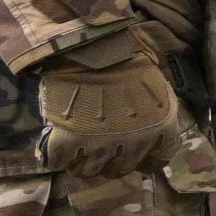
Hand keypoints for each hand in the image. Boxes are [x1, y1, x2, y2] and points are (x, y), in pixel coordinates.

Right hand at [37, 43, 177, 177]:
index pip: (156, 160)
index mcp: (160, 128)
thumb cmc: (128, 57)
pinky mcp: (67, 142)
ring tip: (75, 148)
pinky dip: (55, 156)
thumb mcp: (154, 86)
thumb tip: (145, 126)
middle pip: (119, 169)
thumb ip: (152, 112)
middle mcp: (133, 143)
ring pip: (88, 171)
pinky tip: (57, 146)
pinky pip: (58, 162)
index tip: (133, 155)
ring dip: (81, 162)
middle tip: (98, 147)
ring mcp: (99, 145)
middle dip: (109, 160)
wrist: (92, 44)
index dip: (143, 160)